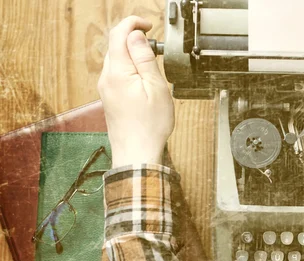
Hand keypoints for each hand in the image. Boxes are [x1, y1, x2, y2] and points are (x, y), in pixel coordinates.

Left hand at [97, 16, 173, 167]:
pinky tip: (143, 79)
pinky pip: (117, 73)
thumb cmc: (149, 126)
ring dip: (132, 54)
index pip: (118, 34)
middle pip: (116, 45)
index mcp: (118, 72)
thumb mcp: (156, 87)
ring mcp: (106, 88)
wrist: (137, 153)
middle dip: (134, 38)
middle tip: (155, 48)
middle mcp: (107, 78)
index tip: (148, 25)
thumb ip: (145, 59)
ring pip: (117, 59)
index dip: (133, 23)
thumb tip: (137, 36)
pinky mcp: (109, 97)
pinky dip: (130, 67)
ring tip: (152, 65)